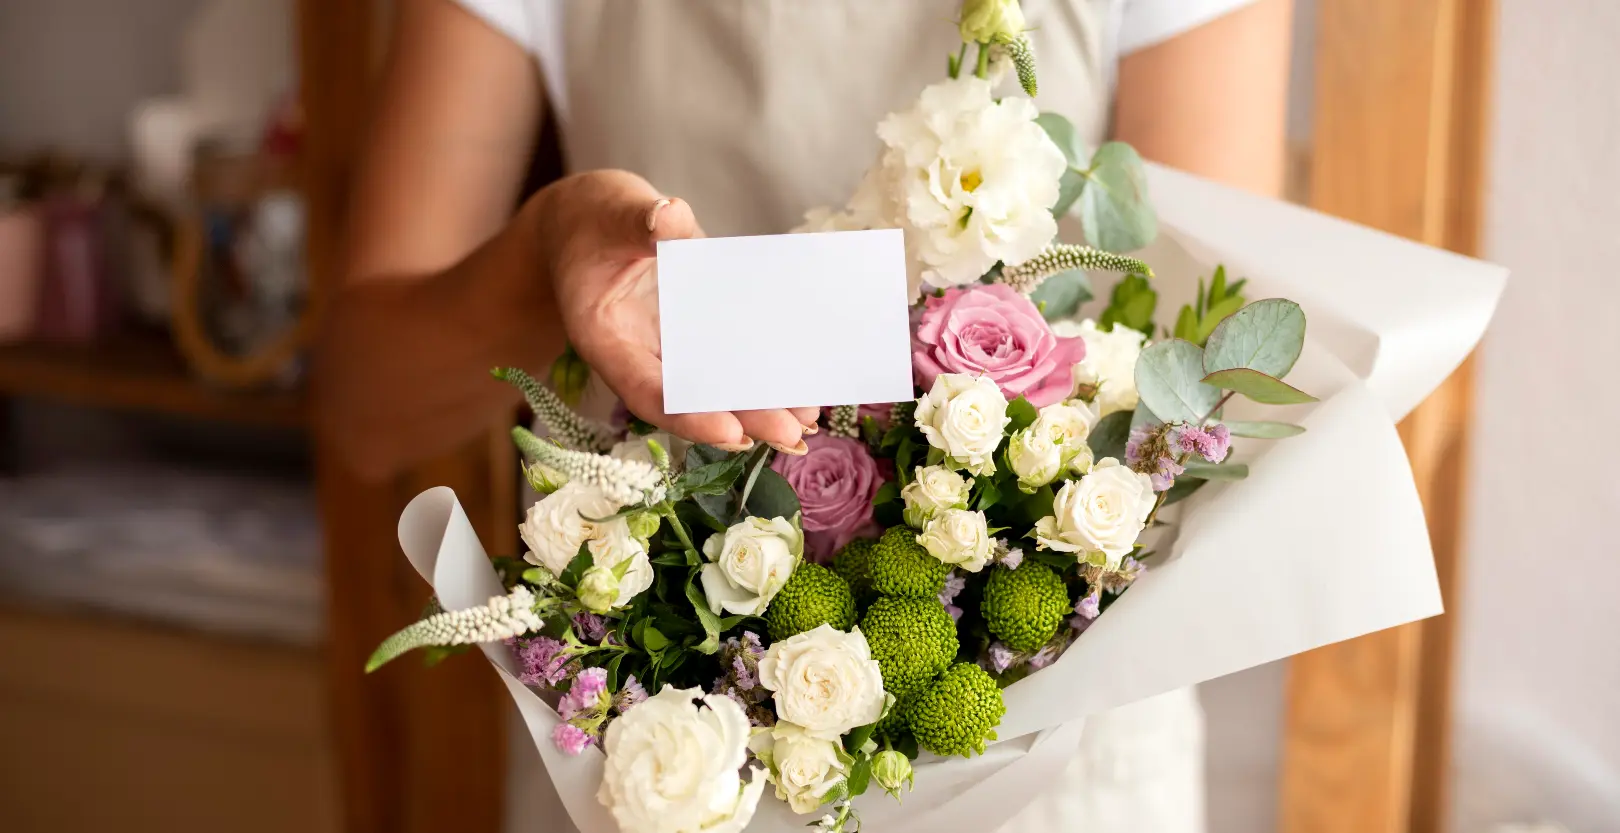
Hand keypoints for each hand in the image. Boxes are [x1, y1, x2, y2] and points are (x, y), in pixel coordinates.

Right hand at [530, 170, 814, 452]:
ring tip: (804, 422)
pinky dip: (757, 372)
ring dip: (755, 406)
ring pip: (712, 386)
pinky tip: (795, 386)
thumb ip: (639, 221)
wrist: (584, 220)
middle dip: (740, 419)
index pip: (647, 391)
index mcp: (606, 339)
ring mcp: (667, 348)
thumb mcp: (611, 213)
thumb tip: (669, 217)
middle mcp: (638, 355)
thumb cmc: (591, 217)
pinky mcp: (690, 333)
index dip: (689, 415)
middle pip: (689, 399)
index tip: (731, 431)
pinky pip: (725, 358)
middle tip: (790, 433)